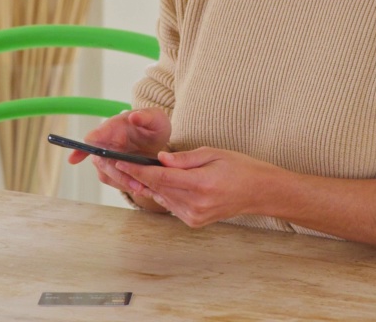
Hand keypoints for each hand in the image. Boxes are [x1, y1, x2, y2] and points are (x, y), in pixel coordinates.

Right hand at [67, 108, 170, 200]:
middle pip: (100, 160)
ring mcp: (106, 156)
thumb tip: (134, 116)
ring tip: (140, 187)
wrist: (155, 138)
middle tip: (136, 183)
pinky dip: (123, 186)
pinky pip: (111, 180)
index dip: (88, 143)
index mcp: (113, 128)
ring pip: (105, 173)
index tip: (88, 147)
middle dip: (117, 173)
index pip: (94, 136)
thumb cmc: (152, 125)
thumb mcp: (155, 118)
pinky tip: (136, 187)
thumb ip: (145, 116)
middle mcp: (105, 142)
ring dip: (121, 182)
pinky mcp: (111, 168)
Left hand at [116, 147, 283, 227]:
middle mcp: (195, 205)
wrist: (259, 192)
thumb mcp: (213, 153)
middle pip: (156, 189)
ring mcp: (194, 216)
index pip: (160, 178)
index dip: (137, 170)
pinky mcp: (194, 221)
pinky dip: (161, 193)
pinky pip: (170, 205)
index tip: (119, 161)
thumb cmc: (240, 168)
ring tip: (130, 170)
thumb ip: (184, 158)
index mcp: (200, 185)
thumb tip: (159, 159)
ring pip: (161, 198)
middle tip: (116, 163)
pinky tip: (154, 183)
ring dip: (147, 185)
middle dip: (136, 176)